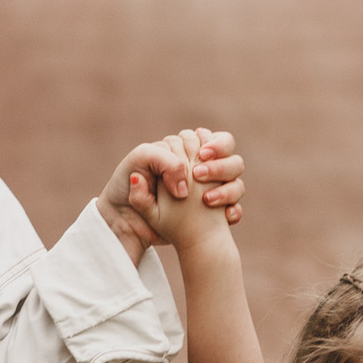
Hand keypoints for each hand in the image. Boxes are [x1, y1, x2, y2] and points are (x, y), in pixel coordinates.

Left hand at [102, 127, 242, 257]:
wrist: (124, 221)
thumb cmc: (128, 186)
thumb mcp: (139, 162)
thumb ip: (163, 158)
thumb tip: (186, 184)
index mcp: (186, 153)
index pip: (212, 141)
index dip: (214, 146)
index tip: (201, 157)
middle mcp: (203, 171)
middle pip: (233, 159)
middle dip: (222, 166)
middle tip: (200, 175)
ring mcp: (210, 192)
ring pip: (238, 184)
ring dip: (228, 189)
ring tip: (207, 200)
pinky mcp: (213, 214)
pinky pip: (235, 210)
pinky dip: (232, 211)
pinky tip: (224, 217)